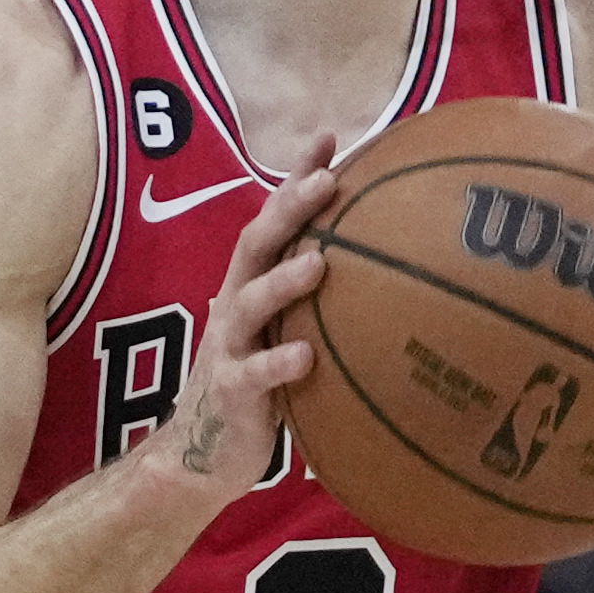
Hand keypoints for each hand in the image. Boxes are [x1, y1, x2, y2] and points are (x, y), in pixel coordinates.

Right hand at [158, 156, 355, 489]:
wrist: (200, 455)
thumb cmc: (259, 388)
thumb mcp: (286, 335)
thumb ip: (320, 304)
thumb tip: (394, 276)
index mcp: (252, 285)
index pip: (273, 219)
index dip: (295, 177)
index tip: (331, 137)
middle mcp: (236, 305)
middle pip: (256, 242)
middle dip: (289, 208)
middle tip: (326, 180)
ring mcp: (228, 346)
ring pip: (251, 302)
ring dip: (283, 279)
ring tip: (320, 262)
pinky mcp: (230, 392)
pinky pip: (254, 374)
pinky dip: (279, 362)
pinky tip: (306, 356)